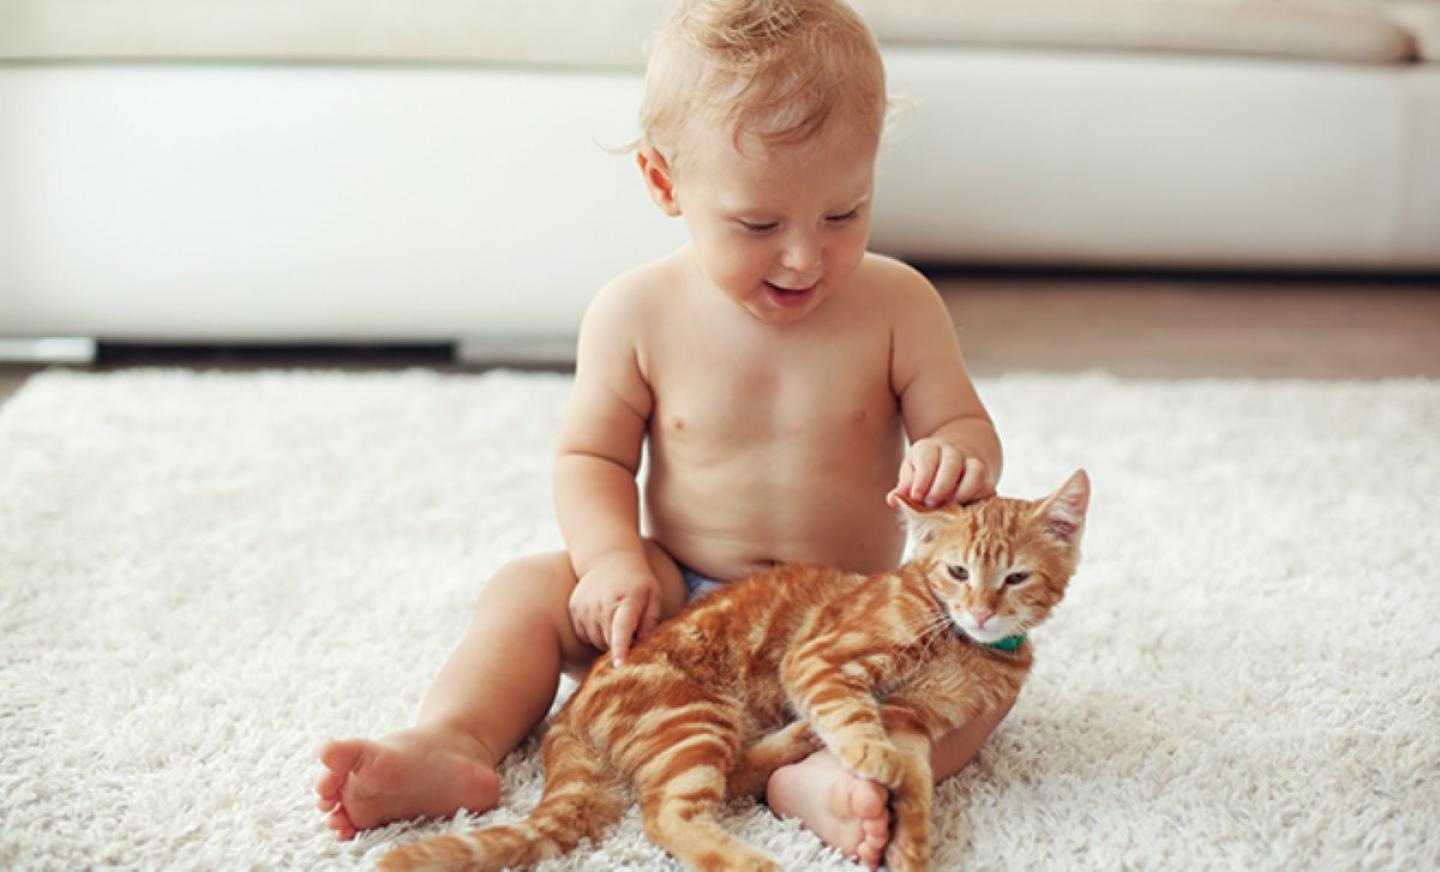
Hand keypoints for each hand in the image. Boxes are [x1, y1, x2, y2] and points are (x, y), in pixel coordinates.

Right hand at [568, 551, 661, 665]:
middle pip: (610, 642)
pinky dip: (595, 633)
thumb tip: (643, 645)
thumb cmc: (637, 580)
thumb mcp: (653, 595)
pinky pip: (584, 635)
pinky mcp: (575, 608)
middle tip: (631, 630)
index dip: (621, 647)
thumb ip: (651, 621)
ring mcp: (585, 606)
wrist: (609, 557)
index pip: (622, 628)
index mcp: (627, 600)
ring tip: (615, 619)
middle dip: (621, 644)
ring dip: (608, 639)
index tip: (619, 664)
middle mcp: (602, 604)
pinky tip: (602, 617)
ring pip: (596, 641)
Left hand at [886, 438, 993, 508]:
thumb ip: (903, 488)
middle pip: (952, 463)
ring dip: (965, 491)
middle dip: (941, 486)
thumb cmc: (925, 473)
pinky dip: (980, 498)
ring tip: (952, 506)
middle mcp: (953, 452)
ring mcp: (972, 463)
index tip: (916, 497)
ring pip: (976, 470)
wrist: (953, 459)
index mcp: (929, 448)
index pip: (928, 458)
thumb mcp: (911, 475)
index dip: (922, 478)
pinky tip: (967, 511)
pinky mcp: (985, 478)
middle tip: (931, 504)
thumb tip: (893, 500)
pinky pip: (989, 485)